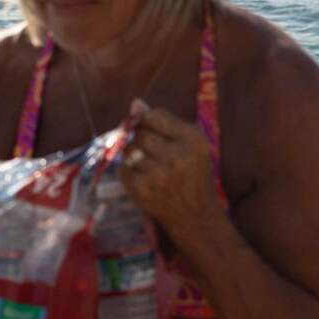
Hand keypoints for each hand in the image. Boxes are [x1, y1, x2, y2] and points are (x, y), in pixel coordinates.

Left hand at [119, 99, 221, 247]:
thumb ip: (165, 122)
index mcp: (194, 140)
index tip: (153, 132)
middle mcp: (178, 156)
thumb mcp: (191, 144)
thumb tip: (135, 103)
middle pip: (141, 133)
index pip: (155, 116)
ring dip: (134, 156)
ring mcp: (159, 175)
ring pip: (129, 150)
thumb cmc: (192, 174)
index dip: (148, 121)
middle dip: (142, 140)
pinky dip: (129, 171)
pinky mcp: (143, 190)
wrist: (195, 215)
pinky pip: (123, 168)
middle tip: (154, 153)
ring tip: (150, 166)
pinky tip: (143, 178)